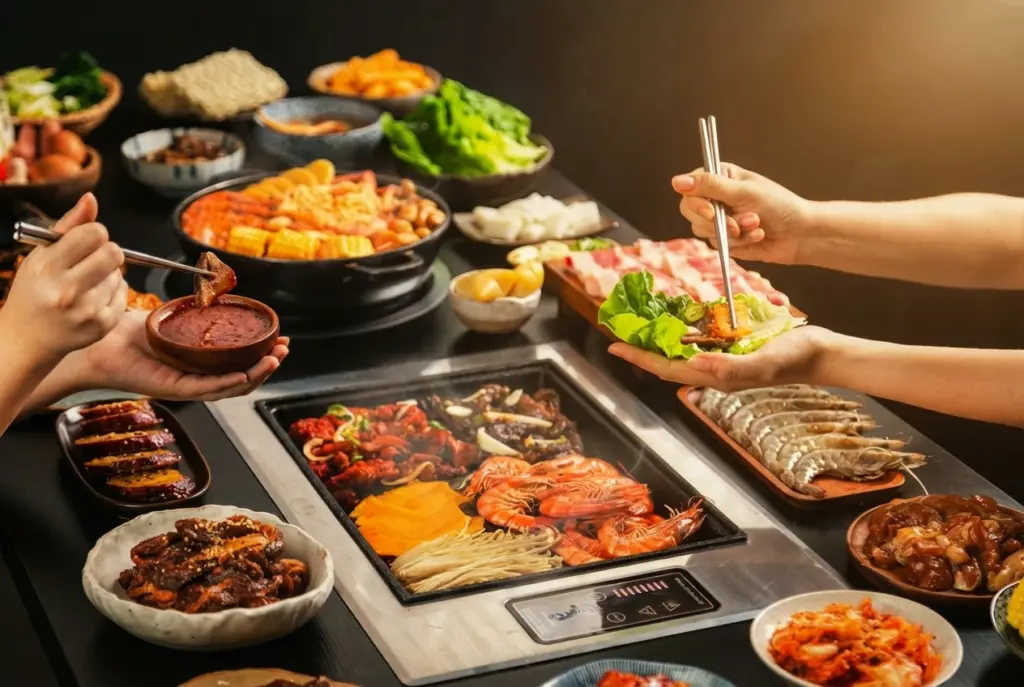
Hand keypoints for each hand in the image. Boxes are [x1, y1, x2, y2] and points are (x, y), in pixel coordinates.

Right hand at [2, 193, 126, 363]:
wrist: (27, 338)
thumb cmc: (34, 291)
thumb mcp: (41, 255)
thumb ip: (69, 226)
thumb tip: (91, 199)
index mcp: (47, 267)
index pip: (94, 233)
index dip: (95, 234)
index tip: (86, 242)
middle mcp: (66, 290)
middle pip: (114, 253)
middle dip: (106, 252)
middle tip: (91, 262)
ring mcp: (86, 310)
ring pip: (119, 274)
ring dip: (108, 274)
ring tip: (85, 285)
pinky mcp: (101, 325)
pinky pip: (124, 294)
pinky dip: (113, 292)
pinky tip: (93, 299)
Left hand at [77, 311, 289, 400]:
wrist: (99, 343)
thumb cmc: (129, 332)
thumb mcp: (173, 317)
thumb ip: (195, 311)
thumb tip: (215, 292)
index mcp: (200, 363)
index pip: (240, 364)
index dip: (262, 354)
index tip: (279, 339)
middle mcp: (197, 378)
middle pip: (243, 379)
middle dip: (268, 365)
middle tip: (284, 349)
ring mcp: (187, 386)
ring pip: (231, 387)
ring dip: (257, 375)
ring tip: (274, 360)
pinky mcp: (173, 389)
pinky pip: (207, 389)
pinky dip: (229, 383)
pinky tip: (244, 374)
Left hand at [607, 326, 836, 391]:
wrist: (822, 354)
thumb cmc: (796, 358)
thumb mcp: (766, 361)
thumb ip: (732, 367)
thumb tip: (696, 365)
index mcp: (717, 376)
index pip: (668, 368)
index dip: (639, 357)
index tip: (614, 346)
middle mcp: (715, 370)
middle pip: (667, 361)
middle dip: (641, 349)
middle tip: (618, 332)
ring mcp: (724, 360)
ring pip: (681, 352)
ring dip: (658, 340)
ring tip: (638, 325)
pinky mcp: (733, 349)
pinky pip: (700, 342)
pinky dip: (683, 332)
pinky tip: (675, 321)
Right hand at [672, 163, 811, 264]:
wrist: (800, 234)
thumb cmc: (779, 206)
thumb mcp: (744, 192)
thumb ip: (710, 186)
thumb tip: (676, 181)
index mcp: (720, 177)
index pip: (690, 187)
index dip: (697, 202)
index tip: (711, 212)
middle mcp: (716, 197)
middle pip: (690, 211)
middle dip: (718, 221)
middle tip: (738, 223)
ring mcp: (719, 219)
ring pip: (704, 231)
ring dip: (733, 232)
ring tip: (756, 225)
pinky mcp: (725, 239)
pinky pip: (719, 244)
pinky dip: (740, 243)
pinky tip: (757, 236)